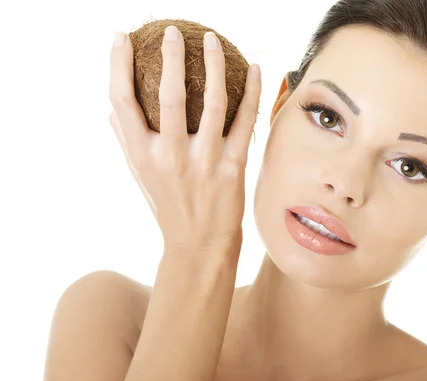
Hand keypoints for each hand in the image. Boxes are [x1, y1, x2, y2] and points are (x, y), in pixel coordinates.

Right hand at [109, 27, 260, 249]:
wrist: (200, 244)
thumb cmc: (169, 205)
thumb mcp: (140, 176)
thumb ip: (126, 141)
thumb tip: (113, 108)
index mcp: (142, 155)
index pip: (121, 102)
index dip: (118, 66)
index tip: (121, 38)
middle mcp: (171, 156)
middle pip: (169, 96)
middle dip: (171, 57)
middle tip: (173, 31)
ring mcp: (205, 161)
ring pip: (212, 102)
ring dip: (214, 66)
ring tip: (212, 40)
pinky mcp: (234, 167)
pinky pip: (245, 121)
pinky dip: (252, 92)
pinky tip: (254, 69)